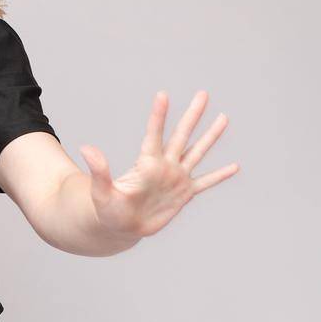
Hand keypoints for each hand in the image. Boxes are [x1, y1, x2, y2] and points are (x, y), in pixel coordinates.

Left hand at [77, 91, 240, 240]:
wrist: (121, 227)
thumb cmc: (108, 209)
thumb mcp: (102, 192)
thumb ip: (99, 171)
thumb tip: (86, 148)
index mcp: (147, 164)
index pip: (154, 135)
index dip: (159, 116)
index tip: (163, 95)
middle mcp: (165, 166)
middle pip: (182, 136)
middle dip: (192, 116)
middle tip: (203, 94)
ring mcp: (176, 178)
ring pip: (197, 153)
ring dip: (210, 137)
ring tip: (223, 118)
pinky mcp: (184, 194)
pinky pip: (205, 183)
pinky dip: (219, 176)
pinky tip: (234, 166)